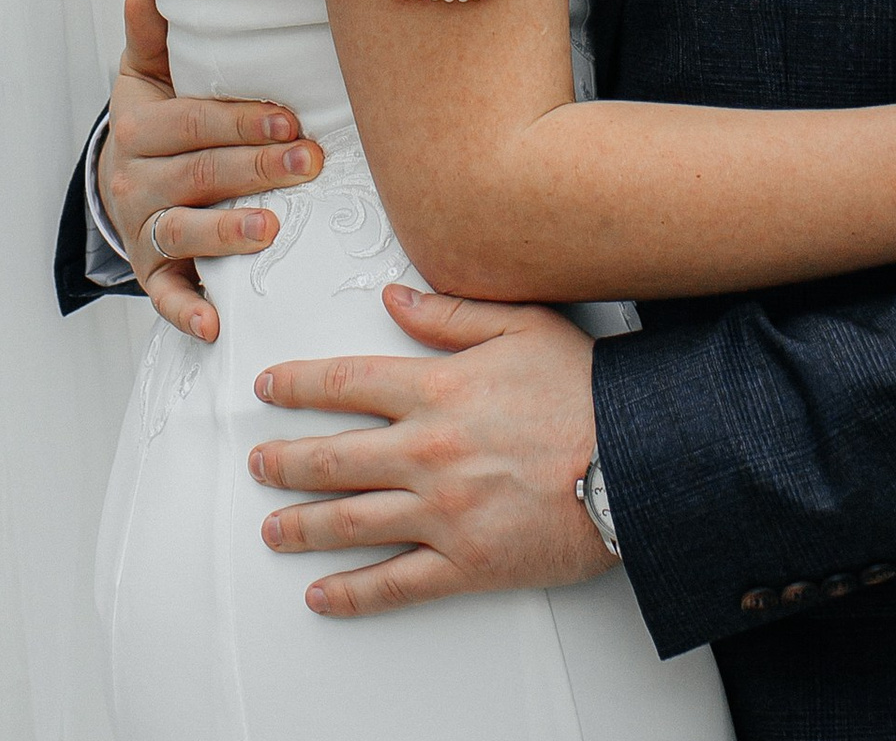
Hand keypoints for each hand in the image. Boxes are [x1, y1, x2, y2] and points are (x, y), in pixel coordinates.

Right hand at [100, 0, 321, 342]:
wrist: (122, 181)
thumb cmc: (157, 120)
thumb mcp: (147, 76)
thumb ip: (152, 37)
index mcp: (139, 127)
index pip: (191, 122)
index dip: (240, 121)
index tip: (290, 120)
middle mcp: (134, 180)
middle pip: (197, 174)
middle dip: (256, 170)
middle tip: (310, 164)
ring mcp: (142, 230)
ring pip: (182, 230)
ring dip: (226, 233)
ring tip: (270, 231)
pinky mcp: (152, 273)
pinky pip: (166, 296)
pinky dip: (187, 312)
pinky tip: (216, 324)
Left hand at [248, 287, 614, 615]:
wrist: (638, 459)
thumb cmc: (586, 391)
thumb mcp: (519, 325)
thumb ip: (448, 314)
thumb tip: (394, 301)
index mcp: (434, 390)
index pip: (342, 384)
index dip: (295, 386)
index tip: (267, 388)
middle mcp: (426, 452)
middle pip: (332, 458)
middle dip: (283, 462)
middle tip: (257, 464)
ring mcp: (442, 513)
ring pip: (350, 523)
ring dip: (301, 526)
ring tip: (273, 528)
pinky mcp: (466, 563)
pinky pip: (395, 585)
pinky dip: (352, 594)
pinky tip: (323, 594)